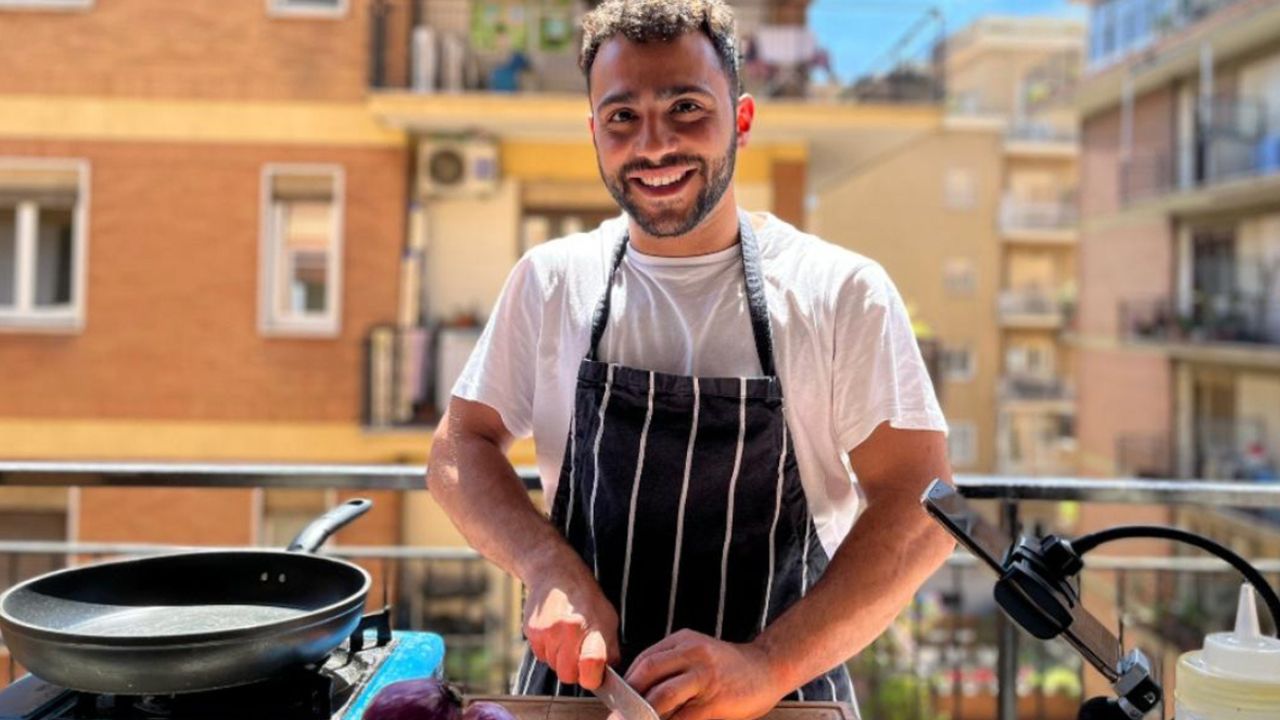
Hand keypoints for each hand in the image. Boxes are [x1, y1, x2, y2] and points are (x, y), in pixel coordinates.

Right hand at [524, 565, 619, 689]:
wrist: (554, 571)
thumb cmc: (585, 595)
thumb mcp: (608, 616)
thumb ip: (610, 647)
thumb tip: (608, 674)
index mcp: (591, 624)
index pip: (592, 665)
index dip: (593, 677)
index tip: (595, 674)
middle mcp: (567, 629)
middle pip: (567, 675)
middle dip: (574, 671)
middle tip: (580, 654)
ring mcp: (546, 631)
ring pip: (553, 666)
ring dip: (561, 659)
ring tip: (567, 637)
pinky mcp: (531, 632)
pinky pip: (541, 656)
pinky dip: (549, 650)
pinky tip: (555, 633)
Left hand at [625, 630, 787, 719]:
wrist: (769, 668)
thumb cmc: (730, 669)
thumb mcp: (698, 656)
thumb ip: (673, 669)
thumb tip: (639, 696)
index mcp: (683, 641)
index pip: (645, 659)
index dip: (627, 682)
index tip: (616, 701)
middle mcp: (692, 653)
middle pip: (648, 671)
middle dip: (628, 698)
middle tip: (617, 716)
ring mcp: (704, 676)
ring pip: (663, 695)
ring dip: (642, 715)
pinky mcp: (715, 700)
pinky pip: (684, 717)